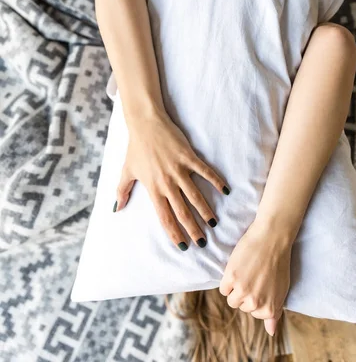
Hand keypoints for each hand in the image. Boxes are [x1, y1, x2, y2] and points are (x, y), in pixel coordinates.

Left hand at [114, 107, 228, 249]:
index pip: (164, 217)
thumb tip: (116, 208)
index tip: (183, 246)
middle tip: (203, 242)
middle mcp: (166, 182)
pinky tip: (225, 191)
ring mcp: (178, 169)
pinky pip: (204, 171)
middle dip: (193, 229)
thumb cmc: (136, 147)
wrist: (145, 123)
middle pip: (181, 211)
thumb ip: (122, 191)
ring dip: (205, 211)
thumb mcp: (126, 171)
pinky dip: (216, 181)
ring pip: (194, 195)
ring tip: (214, 223)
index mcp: (152, 189)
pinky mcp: (188, 156)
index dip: (174, 233)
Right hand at [219, 219, 292, 335]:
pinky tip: (239, 268)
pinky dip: (228, 279)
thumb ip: (274, 312)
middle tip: (255, 275)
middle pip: (241, 306)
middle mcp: (256, 303)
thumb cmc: (279, 262)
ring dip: (235, 287)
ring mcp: (243, 291)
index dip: (256, 296)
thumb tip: (271, 332)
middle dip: (245, 292)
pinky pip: (223, 288)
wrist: (272, 237)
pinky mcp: (231, 277)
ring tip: (246, 272)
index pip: (254, 313)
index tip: (262, 283)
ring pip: (231, 299)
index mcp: (269, 309)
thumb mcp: (281, 290)